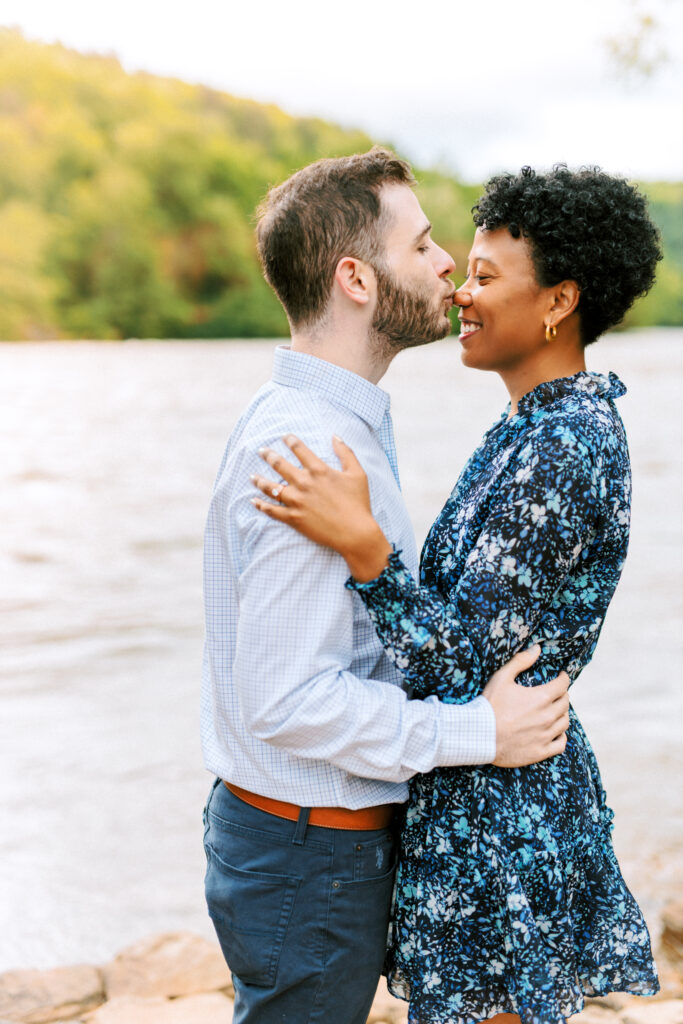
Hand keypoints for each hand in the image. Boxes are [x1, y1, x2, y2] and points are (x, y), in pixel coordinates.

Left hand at [250, 435, 392, 579]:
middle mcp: (304, 483)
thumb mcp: (357, 474)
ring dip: (259, 480)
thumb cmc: (358, 503)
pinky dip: (261, 505)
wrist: (355, 533)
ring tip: (252, 476)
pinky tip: (253, 501)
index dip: (290, 440)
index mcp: (319, 470)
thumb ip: (346, 453)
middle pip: (279, 464)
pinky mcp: (293, 518)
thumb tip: (335, 436)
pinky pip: (272, 510)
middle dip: (268, 455)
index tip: (284, 436)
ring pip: (271, 487)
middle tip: (261, 451)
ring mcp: (296, 501)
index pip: (299, 449)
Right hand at [482, 646, 570, 766]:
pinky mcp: (540, 751)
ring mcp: (545, 735)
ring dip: (562, 714)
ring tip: (556, 711)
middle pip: (565, 703)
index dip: (563, 678)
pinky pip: (561, 744)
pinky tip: (556, 732)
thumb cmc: (489, 705)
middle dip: (562, 695)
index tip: (561, 677)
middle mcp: (547, 716)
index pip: (562, 685)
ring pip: (565, 722)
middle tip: (556, 693)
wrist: (479, 736)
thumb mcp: (502, 678)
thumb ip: (520, 661)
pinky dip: (561, 736)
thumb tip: (537, 648)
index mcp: (541, 697)